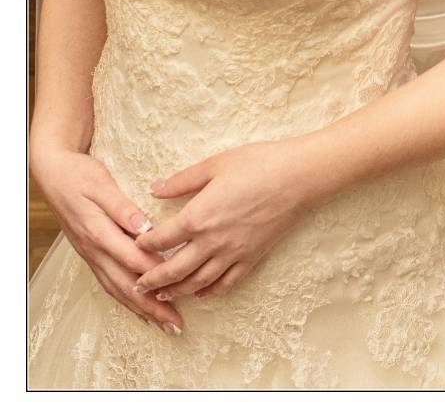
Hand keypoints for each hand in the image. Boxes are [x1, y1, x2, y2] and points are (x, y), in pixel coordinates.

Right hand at [31, 145, 184, 333]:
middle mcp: (95, 250)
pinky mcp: (91, 255)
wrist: (55, 175)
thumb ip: (123, 207)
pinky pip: (109, 283)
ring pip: (117, 289)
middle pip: (126, 284)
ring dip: (140, 308)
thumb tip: (145, 227)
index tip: (178, 286)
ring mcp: (91, 255)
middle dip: (151, 306)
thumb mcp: (102, 184)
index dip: (156, 273)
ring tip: (163, 323)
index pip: (132, 259)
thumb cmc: (80, 176)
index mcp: (99, 232)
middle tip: (175, 323)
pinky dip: (125, 299)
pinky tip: (139, 308)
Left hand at [133, 141, 308, 299]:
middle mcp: (212, 242)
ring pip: (198, 283)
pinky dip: (210, 292)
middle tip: (137, 285)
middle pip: (174, 270)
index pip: (161, 239)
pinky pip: (227, 283)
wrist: (297, 177)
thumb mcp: (214, 164)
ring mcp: (233, 253)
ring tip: (163, 294)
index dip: (144, 244)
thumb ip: (182, 180)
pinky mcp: (252, 257)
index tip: (135, 245)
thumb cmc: (257, 164)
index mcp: (198, 217)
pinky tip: (201, 293)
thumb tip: (155, 188)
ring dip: (177, 290)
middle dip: (152, 279)